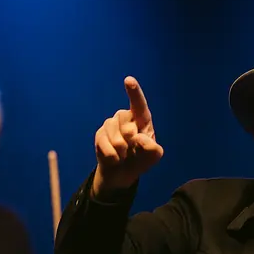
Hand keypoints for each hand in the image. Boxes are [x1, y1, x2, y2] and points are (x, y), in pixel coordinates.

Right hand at [93, 76, 163, 193]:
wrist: (123, 173)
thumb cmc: (141, 159)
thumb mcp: (153, 156)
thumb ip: (152, 148)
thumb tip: (138, 137)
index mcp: (141, 119)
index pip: (138, 104)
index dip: (134, 92)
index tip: (129, 80)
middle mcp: (125, 117)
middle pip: (126, 125)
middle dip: (130, 140)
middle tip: (133, 149)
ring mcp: (111, 125)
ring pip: (115, 137)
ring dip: (122, 151)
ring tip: (124, 155)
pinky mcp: (100, 134)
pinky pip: (105, 145)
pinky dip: (112, 156)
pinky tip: (115, 159)